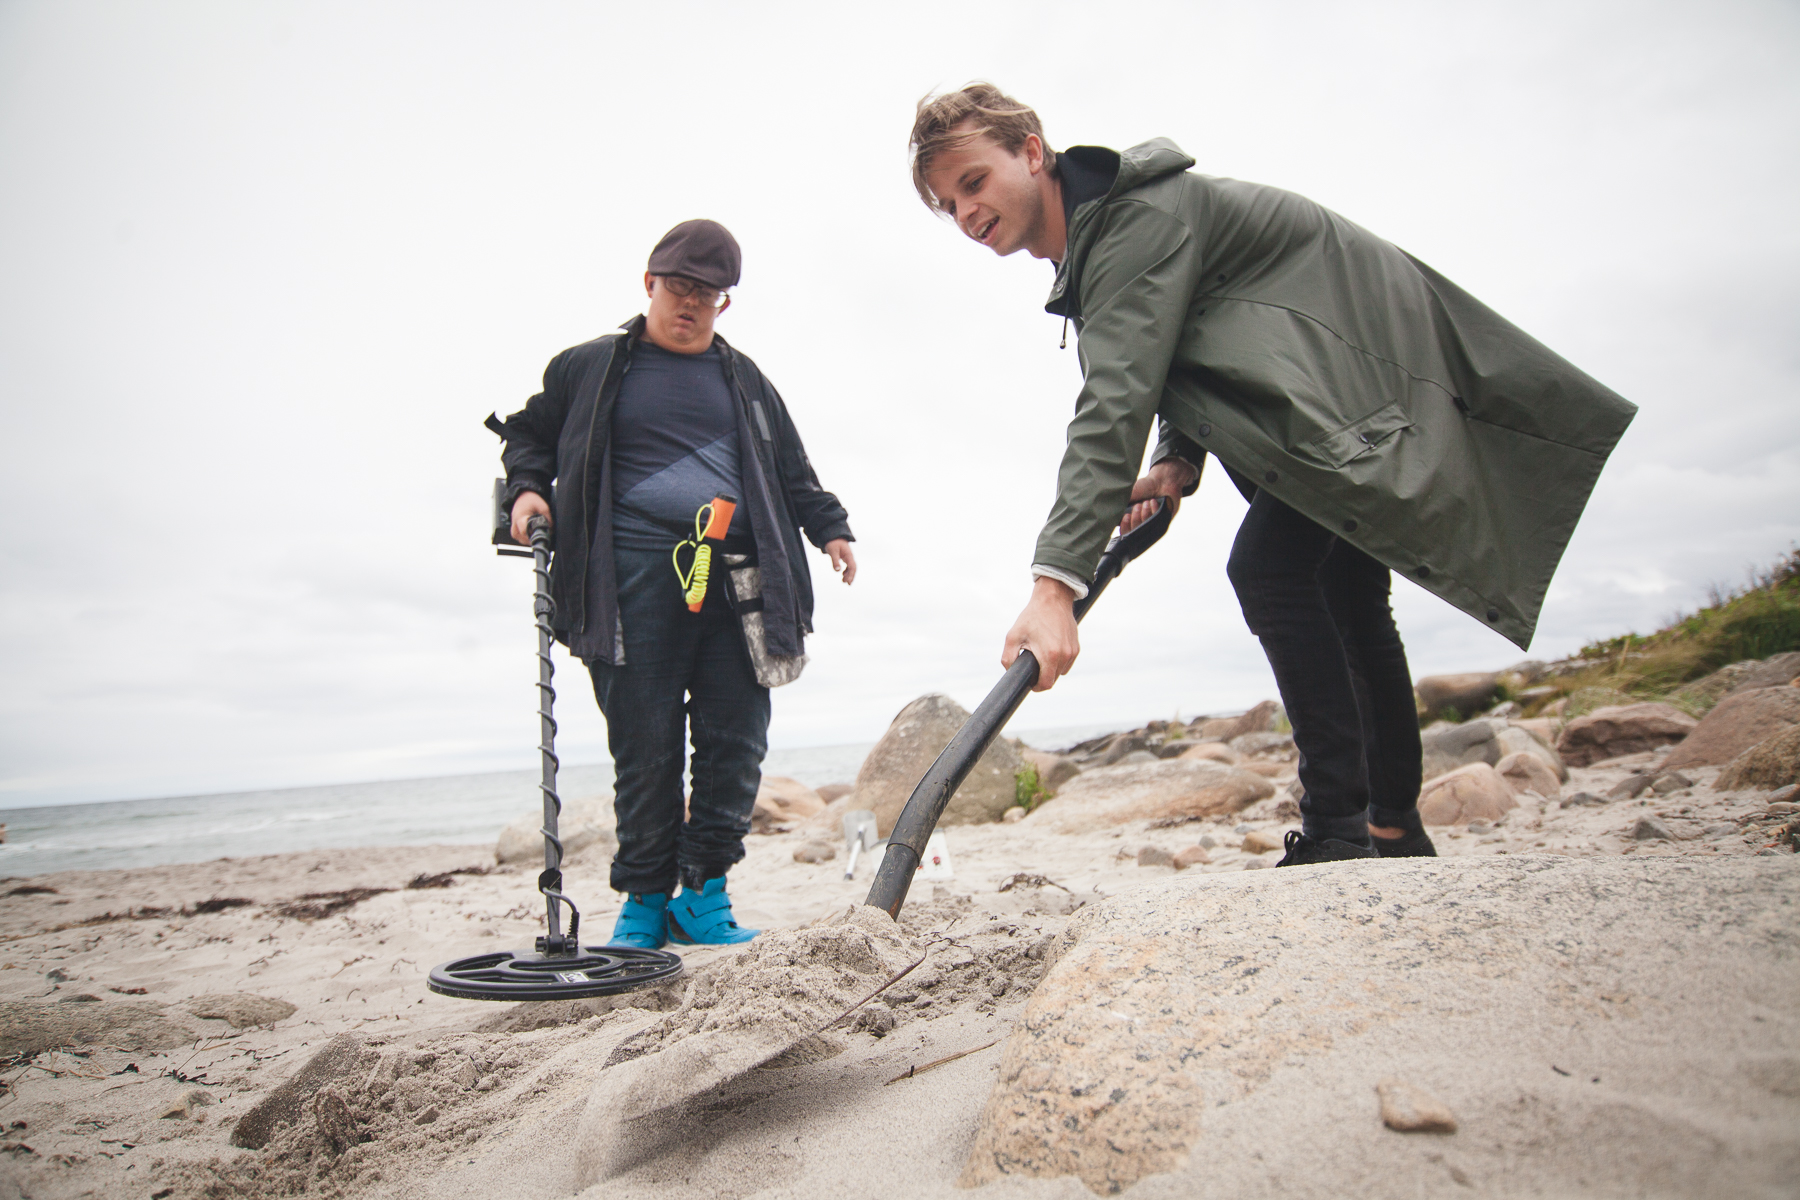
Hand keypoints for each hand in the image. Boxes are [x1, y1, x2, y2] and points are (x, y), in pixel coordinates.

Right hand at [510, 491, 550, 544]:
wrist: (523, 494)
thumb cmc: (532, 500)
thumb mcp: (543, 507)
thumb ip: (548, 519)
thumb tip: (551, 530)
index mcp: (521, 516)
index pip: (524, 531)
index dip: (532, 535)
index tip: (540, 535)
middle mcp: (515, 521)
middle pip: (519, 537)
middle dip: (530, 539)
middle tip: (539, 537)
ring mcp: (513, 523)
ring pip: (517, 537)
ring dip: (526, 539)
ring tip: (535, 537)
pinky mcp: (514, 524)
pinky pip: (517, 535)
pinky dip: (523, 537)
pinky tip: (530, 535)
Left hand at [825, 538, 856, 583]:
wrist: (833, 535)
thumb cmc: (832, 542)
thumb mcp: (832, 551)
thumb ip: (835, 561)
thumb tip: (837, 571)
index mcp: (848, 555)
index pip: (852, 566)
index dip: (851, 575)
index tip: (848, 582)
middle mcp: (850, 556)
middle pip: (853, 568)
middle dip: (851, 576)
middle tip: (848, 584)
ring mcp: (848, 556)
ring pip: (851, 567)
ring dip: (848, 574)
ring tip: (844, 581)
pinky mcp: (845, 556)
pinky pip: (848, 565)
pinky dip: (846, 571)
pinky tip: (842, 574)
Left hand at [1003, 576, 1079, 691]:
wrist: (1052, 599)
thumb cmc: (1032, 617)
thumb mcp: (1013, 636)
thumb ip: (1008, 658)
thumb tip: (1010, 672)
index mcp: (1050, 655)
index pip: (1045, 684)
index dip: (1036, 687)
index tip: (1030, 683)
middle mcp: (1064, 655)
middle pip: (1053, 679)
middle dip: (1042, 677)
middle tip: (1033, 666)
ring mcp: (1072, 651)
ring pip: (1061, 672)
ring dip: (1051, 669)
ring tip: (1041, 656)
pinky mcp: (1076, 647)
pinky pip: (1067, 663)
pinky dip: (1059, 661)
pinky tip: (1051, 649)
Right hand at [1119, 458, 1197, 533]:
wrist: (1159, 480)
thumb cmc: (1142, 488)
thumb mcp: (1127, 496)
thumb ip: (1118, 508)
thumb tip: (1108, 517)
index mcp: (1130, 521)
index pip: (1125, 533)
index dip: (1125, 527)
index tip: (1126, 515)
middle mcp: (1140, 525)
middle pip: (1136, 533)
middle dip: (1135, 519)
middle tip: (1137, 506)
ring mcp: (1152, 526)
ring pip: (1146, 529)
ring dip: (1145, 514)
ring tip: (1145, 502)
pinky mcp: (1163, 522)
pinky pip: (1158, 523)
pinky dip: (1154, 511)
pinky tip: (1153, 502)